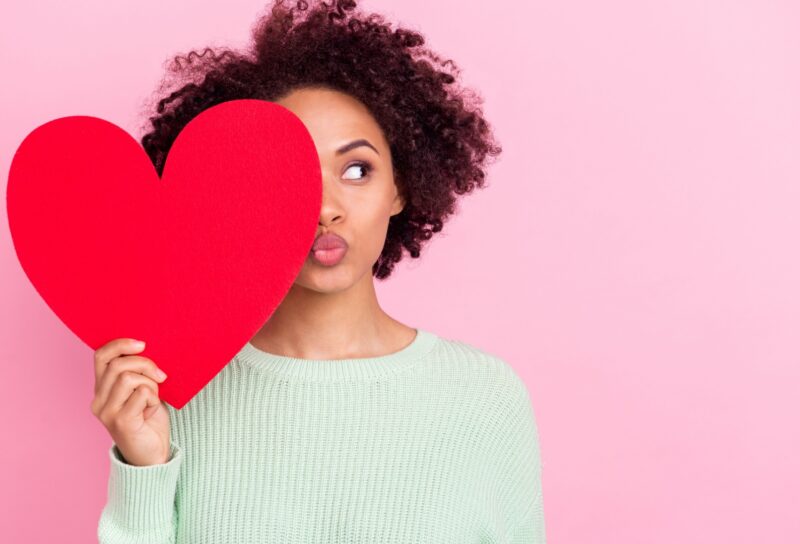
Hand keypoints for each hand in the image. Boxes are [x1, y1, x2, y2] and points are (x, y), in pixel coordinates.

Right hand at [90, 338, 170, 465]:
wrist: (153, 456)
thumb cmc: (150, 421)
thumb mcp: (143, 391)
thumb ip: (137, 374)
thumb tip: (146, 348)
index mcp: (101, 390)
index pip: (101, 356)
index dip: (120, 344)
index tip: (142, 344)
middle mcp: (98, 401)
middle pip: (118, 364)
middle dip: (145, 364)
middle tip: (161, 376)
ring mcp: (107, 412)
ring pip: (128, 377)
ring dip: (150, 383)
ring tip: (155, 397)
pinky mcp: (121, 422)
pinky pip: (141, 393)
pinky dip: (153, 397)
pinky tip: (152, 410)